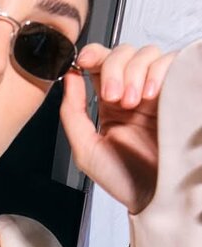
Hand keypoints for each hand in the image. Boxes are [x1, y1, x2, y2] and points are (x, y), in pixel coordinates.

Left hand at [59, 41, 178, 213]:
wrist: (152, 194)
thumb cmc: (122, 178)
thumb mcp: (85, 149)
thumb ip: (73, 113)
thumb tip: (69, 77)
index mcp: (108, 103)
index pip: (100, 62)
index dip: (92, 54)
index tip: (85, 63)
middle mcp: (132, 92)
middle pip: (123, 52)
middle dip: (115, 68)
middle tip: (114, 98)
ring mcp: (156, 90)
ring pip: (147, 53)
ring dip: (135, 72)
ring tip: (133, 103)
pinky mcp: (177, 91)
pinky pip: (172, 62)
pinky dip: (159, 71)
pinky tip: (150, 95)